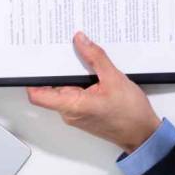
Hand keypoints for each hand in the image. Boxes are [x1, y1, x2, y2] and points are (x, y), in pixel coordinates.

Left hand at [27, 32, 162, 153]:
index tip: (34, 61)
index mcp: (72, 105)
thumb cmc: (131, 114)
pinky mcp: (83, 112)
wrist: (142, 134)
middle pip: (50, 89)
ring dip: (67, 75)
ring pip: (62, 91)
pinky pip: (73, 95)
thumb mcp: (114, 78)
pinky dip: (76, 81)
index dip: (31, 78)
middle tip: (57, 49)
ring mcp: (75, 113)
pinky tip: (87, 70)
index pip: (38, 95)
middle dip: (53, 69)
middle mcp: (69, 112)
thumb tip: (81, 41)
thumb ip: (95, 57)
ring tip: (76, 56)